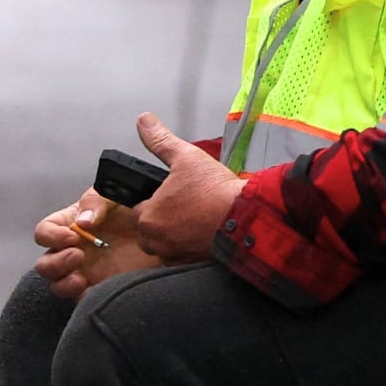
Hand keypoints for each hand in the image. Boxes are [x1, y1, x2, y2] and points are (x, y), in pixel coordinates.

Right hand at [32, 188, 161, 300]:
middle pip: (45, 264)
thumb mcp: (116, 194)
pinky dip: (85, 299)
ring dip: (63, 284)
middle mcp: (73, 249)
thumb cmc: (136, 205)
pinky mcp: (102, 286)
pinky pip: (83, 300)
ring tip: (81, 279)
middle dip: (55, 263)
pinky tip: (98, 290)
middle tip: (78, 256)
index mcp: (71, 224)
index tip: (71, 236)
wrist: (166, 227)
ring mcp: (86, 271)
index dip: (51, 236)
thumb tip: (83, 222)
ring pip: (58, 285)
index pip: (45, 232)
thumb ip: (97, 201)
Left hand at [131, 112, 244, 263]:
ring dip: (175, 236)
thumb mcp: (187, 157)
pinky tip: (206, 234)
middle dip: (163, 221)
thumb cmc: (214, 189)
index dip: (155, 200)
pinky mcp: (192, 265)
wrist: (246, 216)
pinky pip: (183, 257)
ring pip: (165, 246)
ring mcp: (174, 256)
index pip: (139, 210)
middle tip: (186, 207)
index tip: (173, 195)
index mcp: (148, 217)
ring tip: (197, 221)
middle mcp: (156, 241)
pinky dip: (191, 248)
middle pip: (150, 232)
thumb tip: (143, 121)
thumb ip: (161, 141)